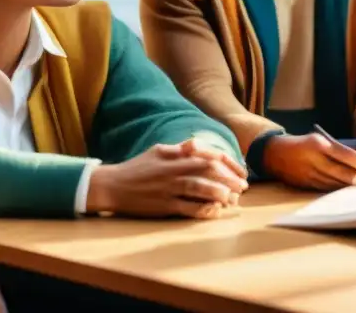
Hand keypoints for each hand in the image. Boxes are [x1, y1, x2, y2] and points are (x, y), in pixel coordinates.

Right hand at [87, 138, 248, 218]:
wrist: (112, 186)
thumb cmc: (137, 168)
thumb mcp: (158, 151)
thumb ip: (180, 149)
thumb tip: (198, 144)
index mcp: (175, 156)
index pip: (208, 155)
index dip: (227, 163)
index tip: (240, 171)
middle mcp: (173, 170)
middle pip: (207, 171)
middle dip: (229, 179)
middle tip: (243, 188)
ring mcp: (168, 188)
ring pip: (199, 188)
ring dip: (218, 193)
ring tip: (232, 199)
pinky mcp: (163, 206)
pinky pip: (187, 208)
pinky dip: (203, 210)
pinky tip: (214, 211)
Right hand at [263, 133, 355, 190]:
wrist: (274, 154)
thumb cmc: (302, 144)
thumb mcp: (318, 140)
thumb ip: (336, 150)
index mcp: (319, 145)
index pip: (346, 156)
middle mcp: (314, 160)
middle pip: (343, 173)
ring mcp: (310, 174)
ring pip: (336, 184)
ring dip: (352, 188)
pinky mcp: (306, 185)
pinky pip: (327, 189)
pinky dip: (340, 190)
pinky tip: (350, 192)